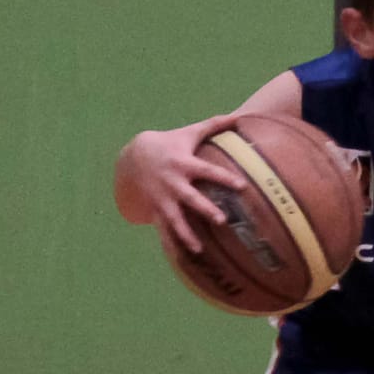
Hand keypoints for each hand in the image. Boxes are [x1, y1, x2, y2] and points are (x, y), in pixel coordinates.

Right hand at [119, 115, 248, 253]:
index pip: (208, 172)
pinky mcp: (155, 209)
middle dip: (204, 209)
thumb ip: (213, 125)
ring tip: (198, 249)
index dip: (224, 178)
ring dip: (185, 234)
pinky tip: (180, 259)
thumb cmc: (168, 143)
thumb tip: (238, 115)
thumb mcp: (188, 132)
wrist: (132, 156)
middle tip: (221, 220)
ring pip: (174, 219)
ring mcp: (163, 198)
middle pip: (190, 198)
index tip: (241, 186)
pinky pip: (162, 229)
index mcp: (184, 164)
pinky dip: (170, 244)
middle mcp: (173, 183)